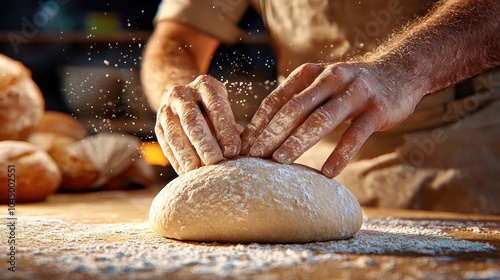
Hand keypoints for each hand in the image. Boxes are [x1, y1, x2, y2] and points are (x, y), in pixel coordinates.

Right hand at [155, 75, 241, 173]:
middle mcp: (182, 93)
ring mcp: (166, 109)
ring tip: (198, 171)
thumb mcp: (225, 110)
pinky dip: (177, 160)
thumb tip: (240, 153)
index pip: (215, 107)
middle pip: (192, 119)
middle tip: (215, 161)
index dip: (224, 130)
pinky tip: (186, 173)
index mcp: (205, 85)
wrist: (184, 100)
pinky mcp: (158, 126)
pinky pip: (166, 145)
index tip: (233, 151)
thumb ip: (232, 129)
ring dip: (187, 154)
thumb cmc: (215, 111)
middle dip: (204, 143)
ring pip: (175, 133)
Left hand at [240, 62, 422, 177]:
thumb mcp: (322, 83)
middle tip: (255, 157)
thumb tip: (263, 132)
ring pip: (321, 119)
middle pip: (295, 109)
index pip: (278, 99)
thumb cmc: (350, 86)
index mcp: (311, 73)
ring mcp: (355, 92)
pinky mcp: (377, 109)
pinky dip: (340, 154)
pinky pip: (355, 134)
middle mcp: (330, 78)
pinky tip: (328, 173)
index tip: (244, 146)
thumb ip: (298, 100)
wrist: (401, 71)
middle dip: (272, 133)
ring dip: (298, 141)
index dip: (259, 123)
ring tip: (280, 162)